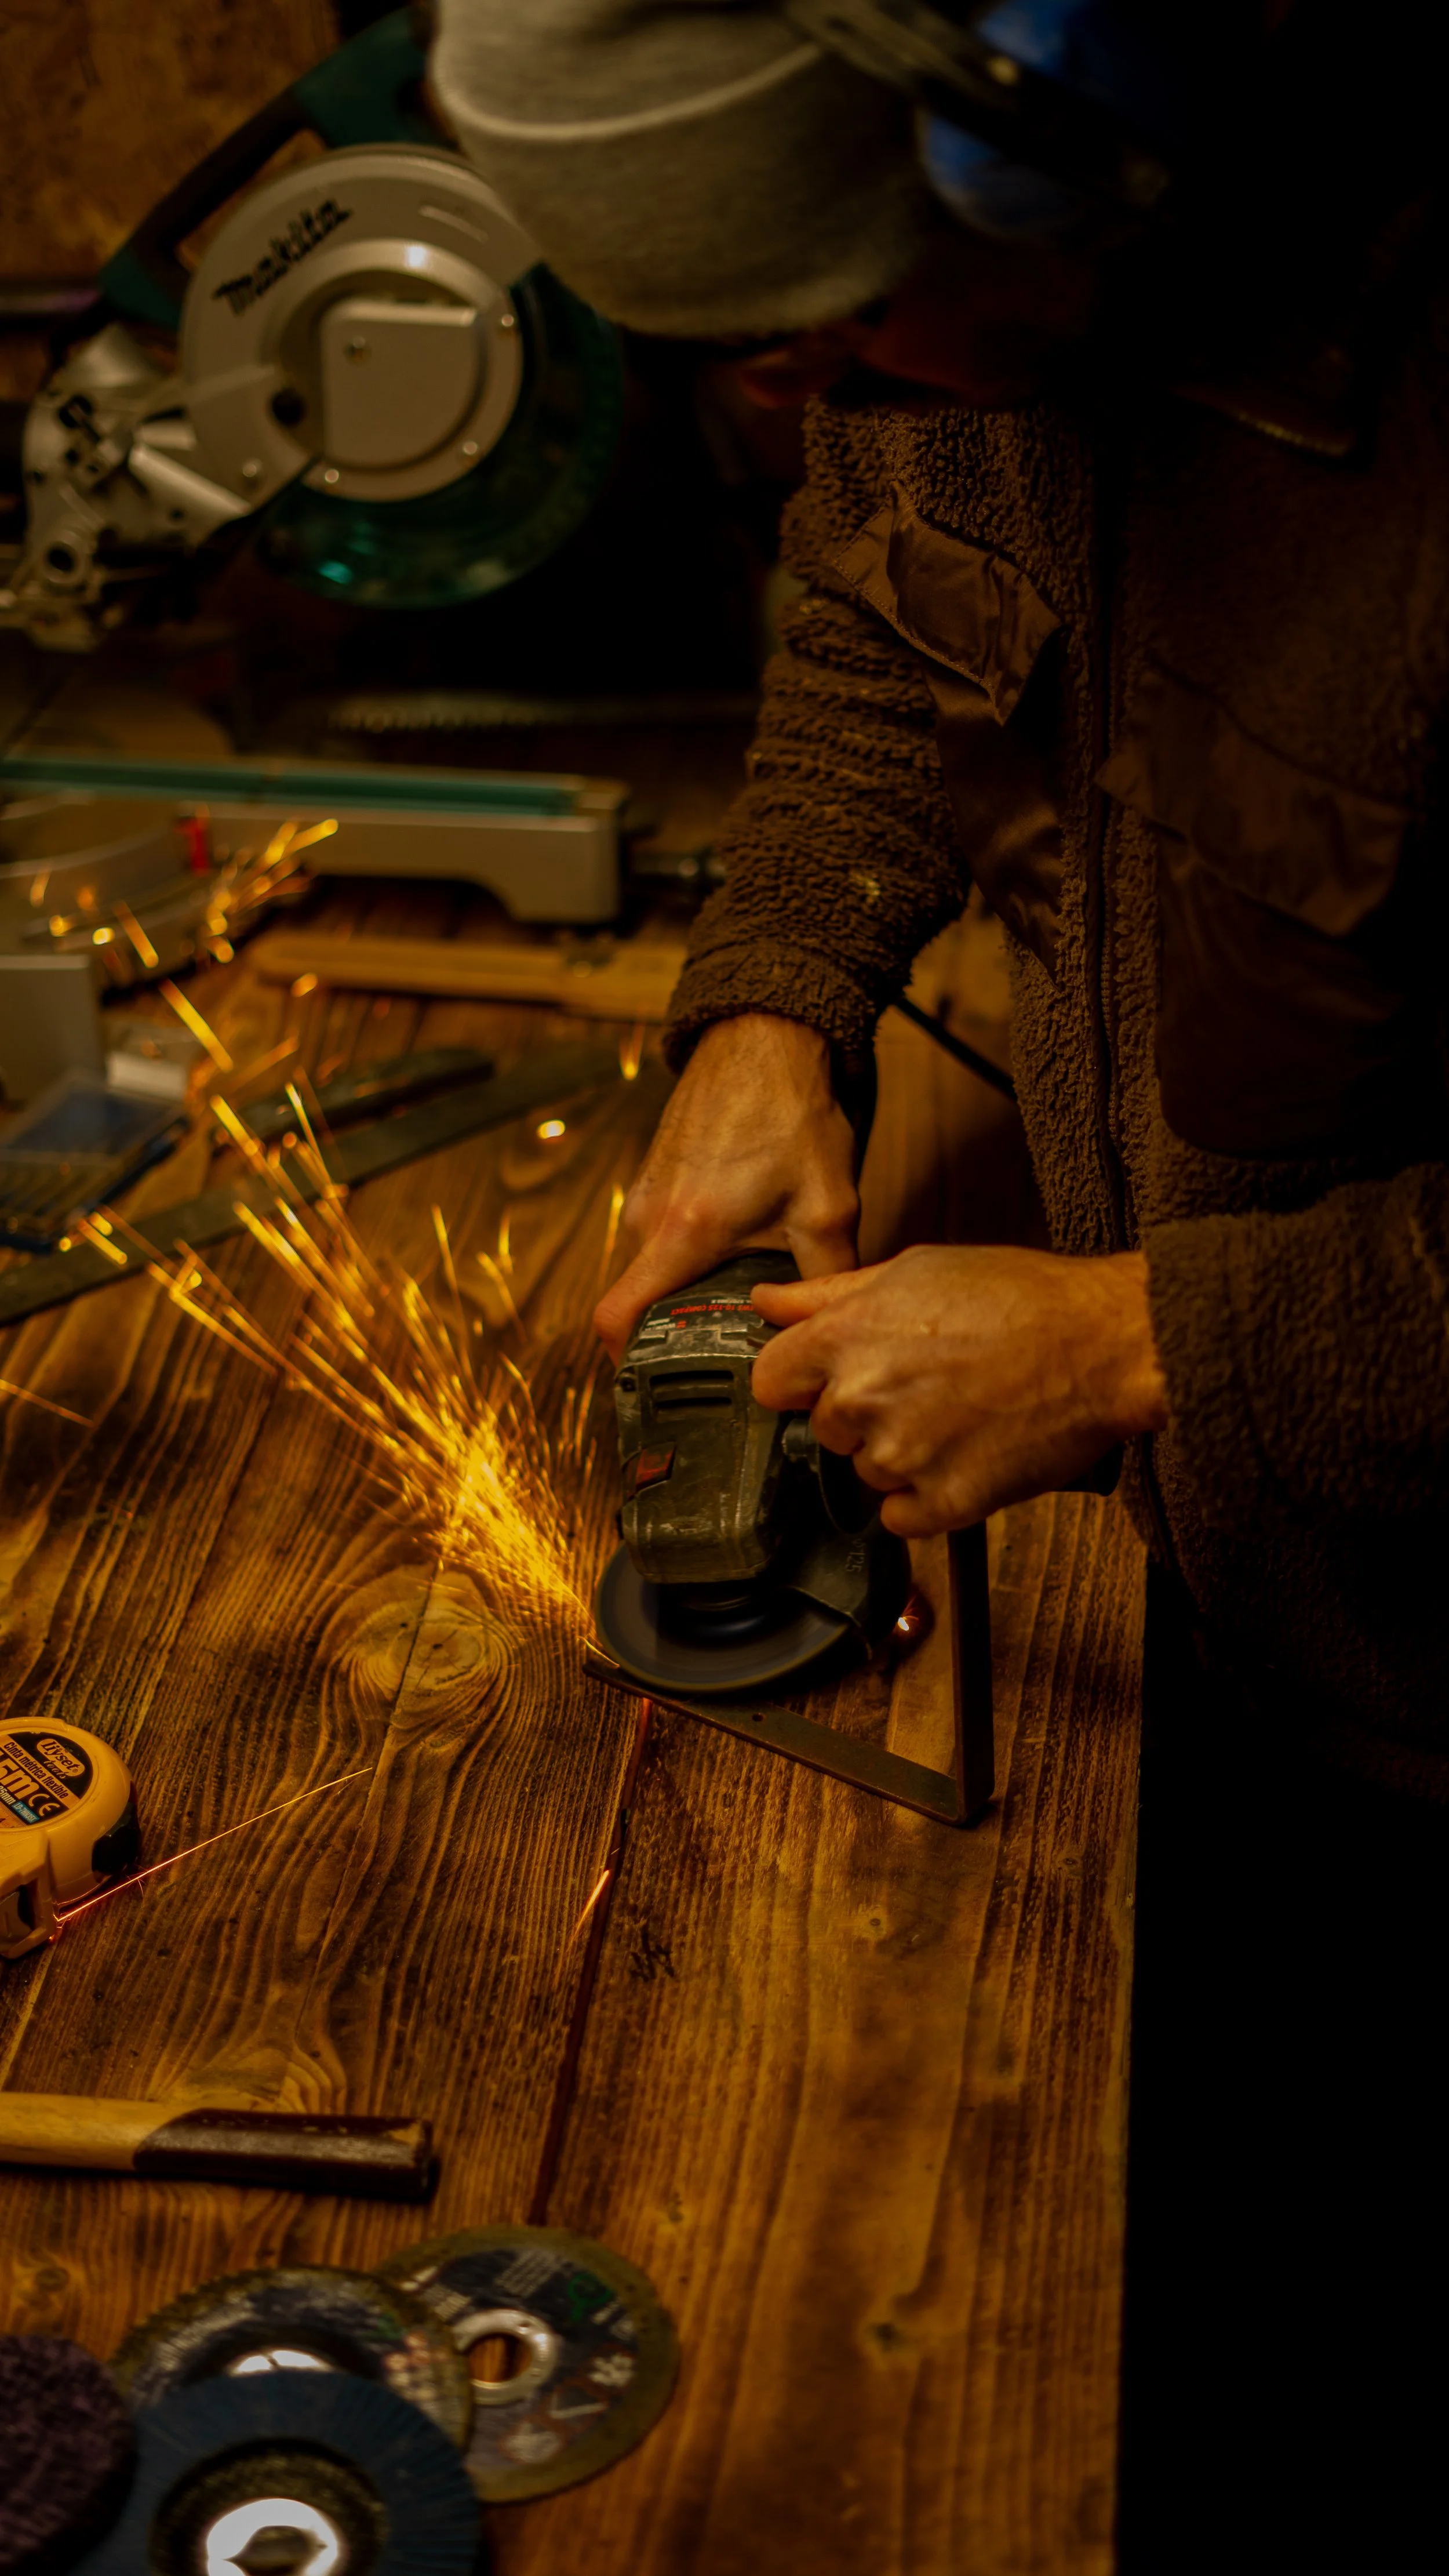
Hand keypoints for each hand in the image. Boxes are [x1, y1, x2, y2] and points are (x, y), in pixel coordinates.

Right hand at [594, 1015, 858, 1362]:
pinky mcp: (658, 1171)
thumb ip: (828, 1274)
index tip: (658, 1383)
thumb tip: (836, 1327)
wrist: (764, 1034)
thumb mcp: (827, 1205)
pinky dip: (696, 1244)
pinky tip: (744, 1233)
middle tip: (734, 1338)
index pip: (617, 1318)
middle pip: (645, 1299)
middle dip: (683, 1325)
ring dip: (694, 1280)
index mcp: (684, 1233)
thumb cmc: (790, 1110)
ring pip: (658, 1263)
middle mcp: (651, 1215)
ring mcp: (649, 1190)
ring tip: (747, 1280)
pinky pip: (666, 1229)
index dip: (628, 1361)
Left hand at [750, 1243, 1167, 1534]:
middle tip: (922, 1382)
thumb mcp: (913, 1268)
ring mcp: (902, 1456)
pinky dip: (926, 1496)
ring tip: (956, 1411)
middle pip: (823, 1429)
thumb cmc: (1019, 1297)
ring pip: (865, 1471)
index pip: (770, 1382)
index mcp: (845, 1337)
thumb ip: (826, 1294)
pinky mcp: (944, 1502)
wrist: (1102, 1344)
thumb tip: (766, 1302)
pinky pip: (901, 1516)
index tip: (829, 1376)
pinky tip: (962, 1454)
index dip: (800, 1378)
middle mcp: (862, 1400)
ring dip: (899, 1452)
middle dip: (860, 1412)